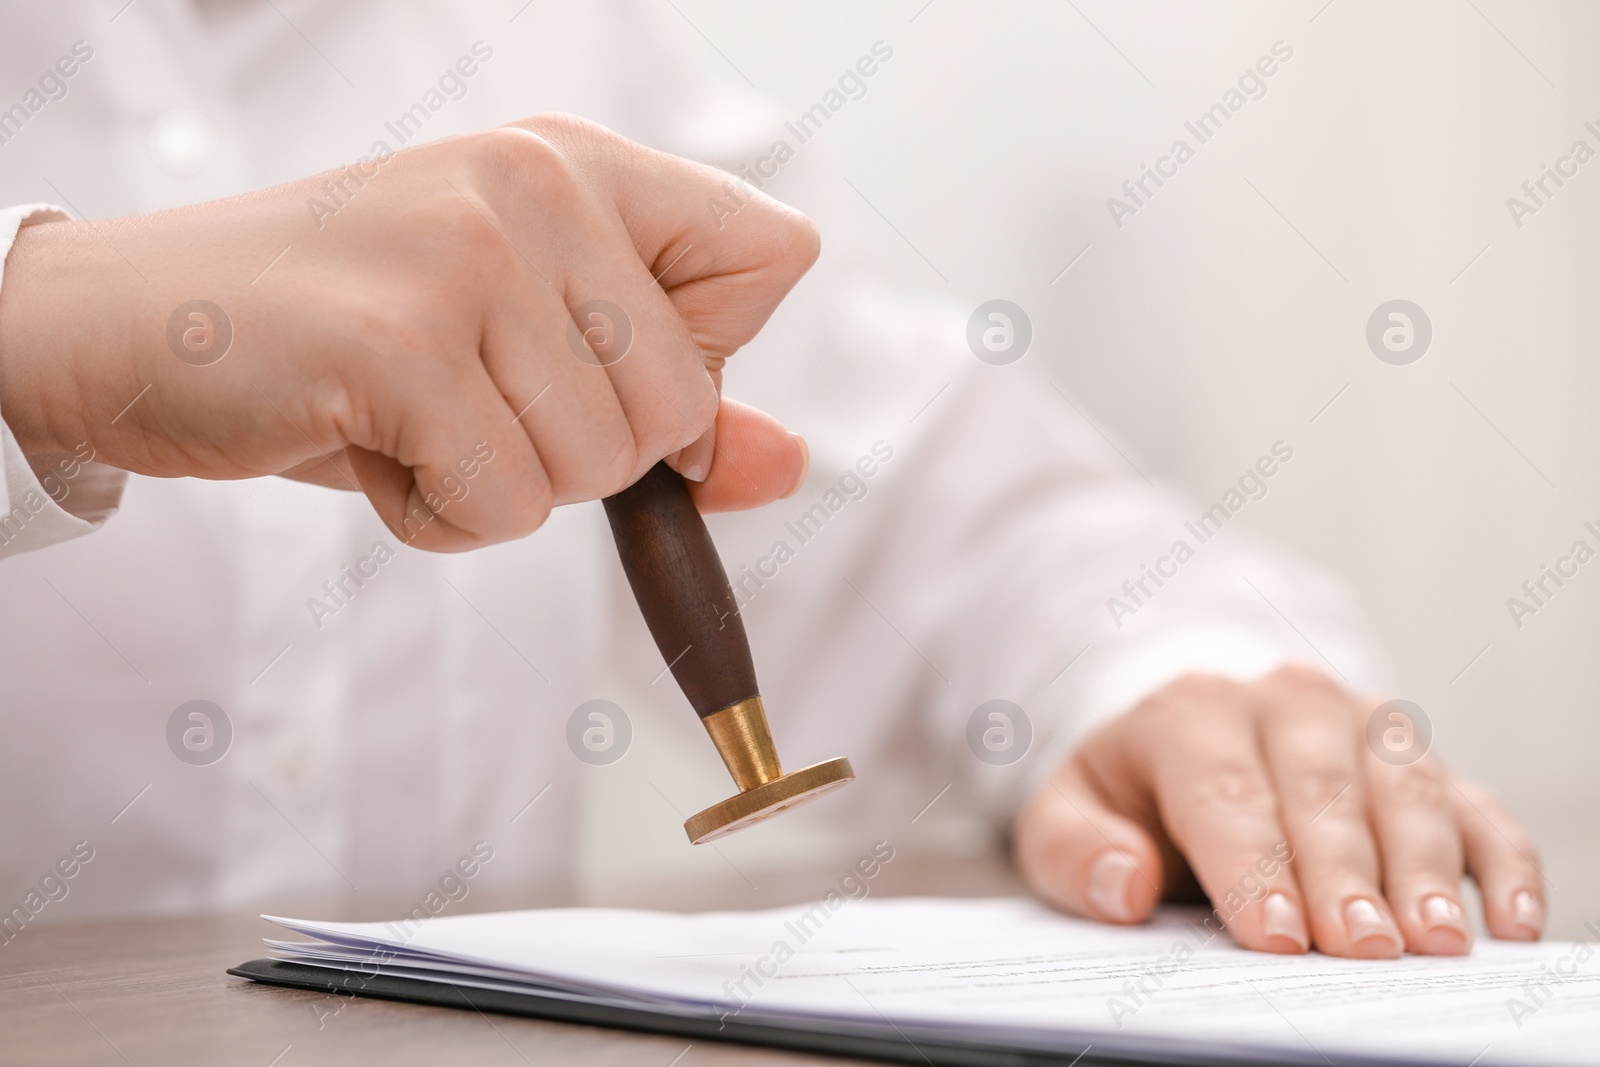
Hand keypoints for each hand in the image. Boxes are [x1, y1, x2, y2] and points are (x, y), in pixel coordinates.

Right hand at [0, 114, 816, 550]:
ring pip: (598, 468)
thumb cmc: (348, 340)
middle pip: (685, 404)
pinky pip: (505, 507)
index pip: (775, 255)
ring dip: (499, 486)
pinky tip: (366, 444)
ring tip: (406, 414)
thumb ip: (672, 404)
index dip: (709, 352)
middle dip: (583, 455)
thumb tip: (793, 466)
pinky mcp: (401, 342)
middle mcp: (539, 184)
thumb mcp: (526, 352)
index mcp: (584, 165)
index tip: (599, 361)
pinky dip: (436, 516)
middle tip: (469, 398)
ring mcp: (470, 254)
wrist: (134, 325)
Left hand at [1014, 665, 1543, 955]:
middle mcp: (1286, 702)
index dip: (1250, 866)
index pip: (1224, 791)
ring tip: (1436, 941)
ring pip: (1405, 789)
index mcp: (1191, 711)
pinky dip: (1501, 858)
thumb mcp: (1069, 813)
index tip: (1273, 936)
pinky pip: (1474, 802)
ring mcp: (1361, 726)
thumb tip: (1124, 886)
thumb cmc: (1130, 795)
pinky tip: (1511, 919)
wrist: (1189, 738)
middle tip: (1364, 949)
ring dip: (1426, 866)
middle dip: (1343, 873)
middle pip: (1320, 790)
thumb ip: (1073, 848)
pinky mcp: (1419, 760)